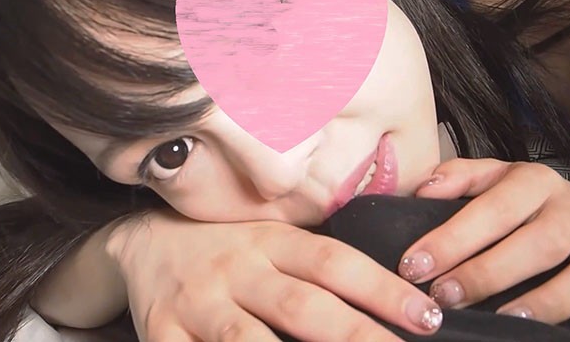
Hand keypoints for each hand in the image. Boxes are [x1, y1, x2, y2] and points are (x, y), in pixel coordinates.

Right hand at [105, 208, 443, 341]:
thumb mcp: (271, 239)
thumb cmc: (227, 247)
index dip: (383, 289)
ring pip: (247, 341)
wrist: (142, 243)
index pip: (336, 263)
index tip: (427, 316)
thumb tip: (396, 295)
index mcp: (272, 241)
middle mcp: (237, 269)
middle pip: (302, 307)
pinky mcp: (162, 334)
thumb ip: (319, 262)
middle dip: (355, 336)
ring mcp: (198, 304)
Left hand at [401, 158, 569, 339]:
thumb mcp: (490, 183)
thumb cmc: (521, 209)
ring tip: (509, 321)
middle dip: (490, 272)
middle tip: (448, 297)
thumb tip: (423, 189)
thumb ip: (458, 180)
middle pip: (541, 241)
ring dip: (551, 299)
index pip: (495, 207)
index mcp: (537, 182)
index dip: (454, 237)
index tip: (416, 265)